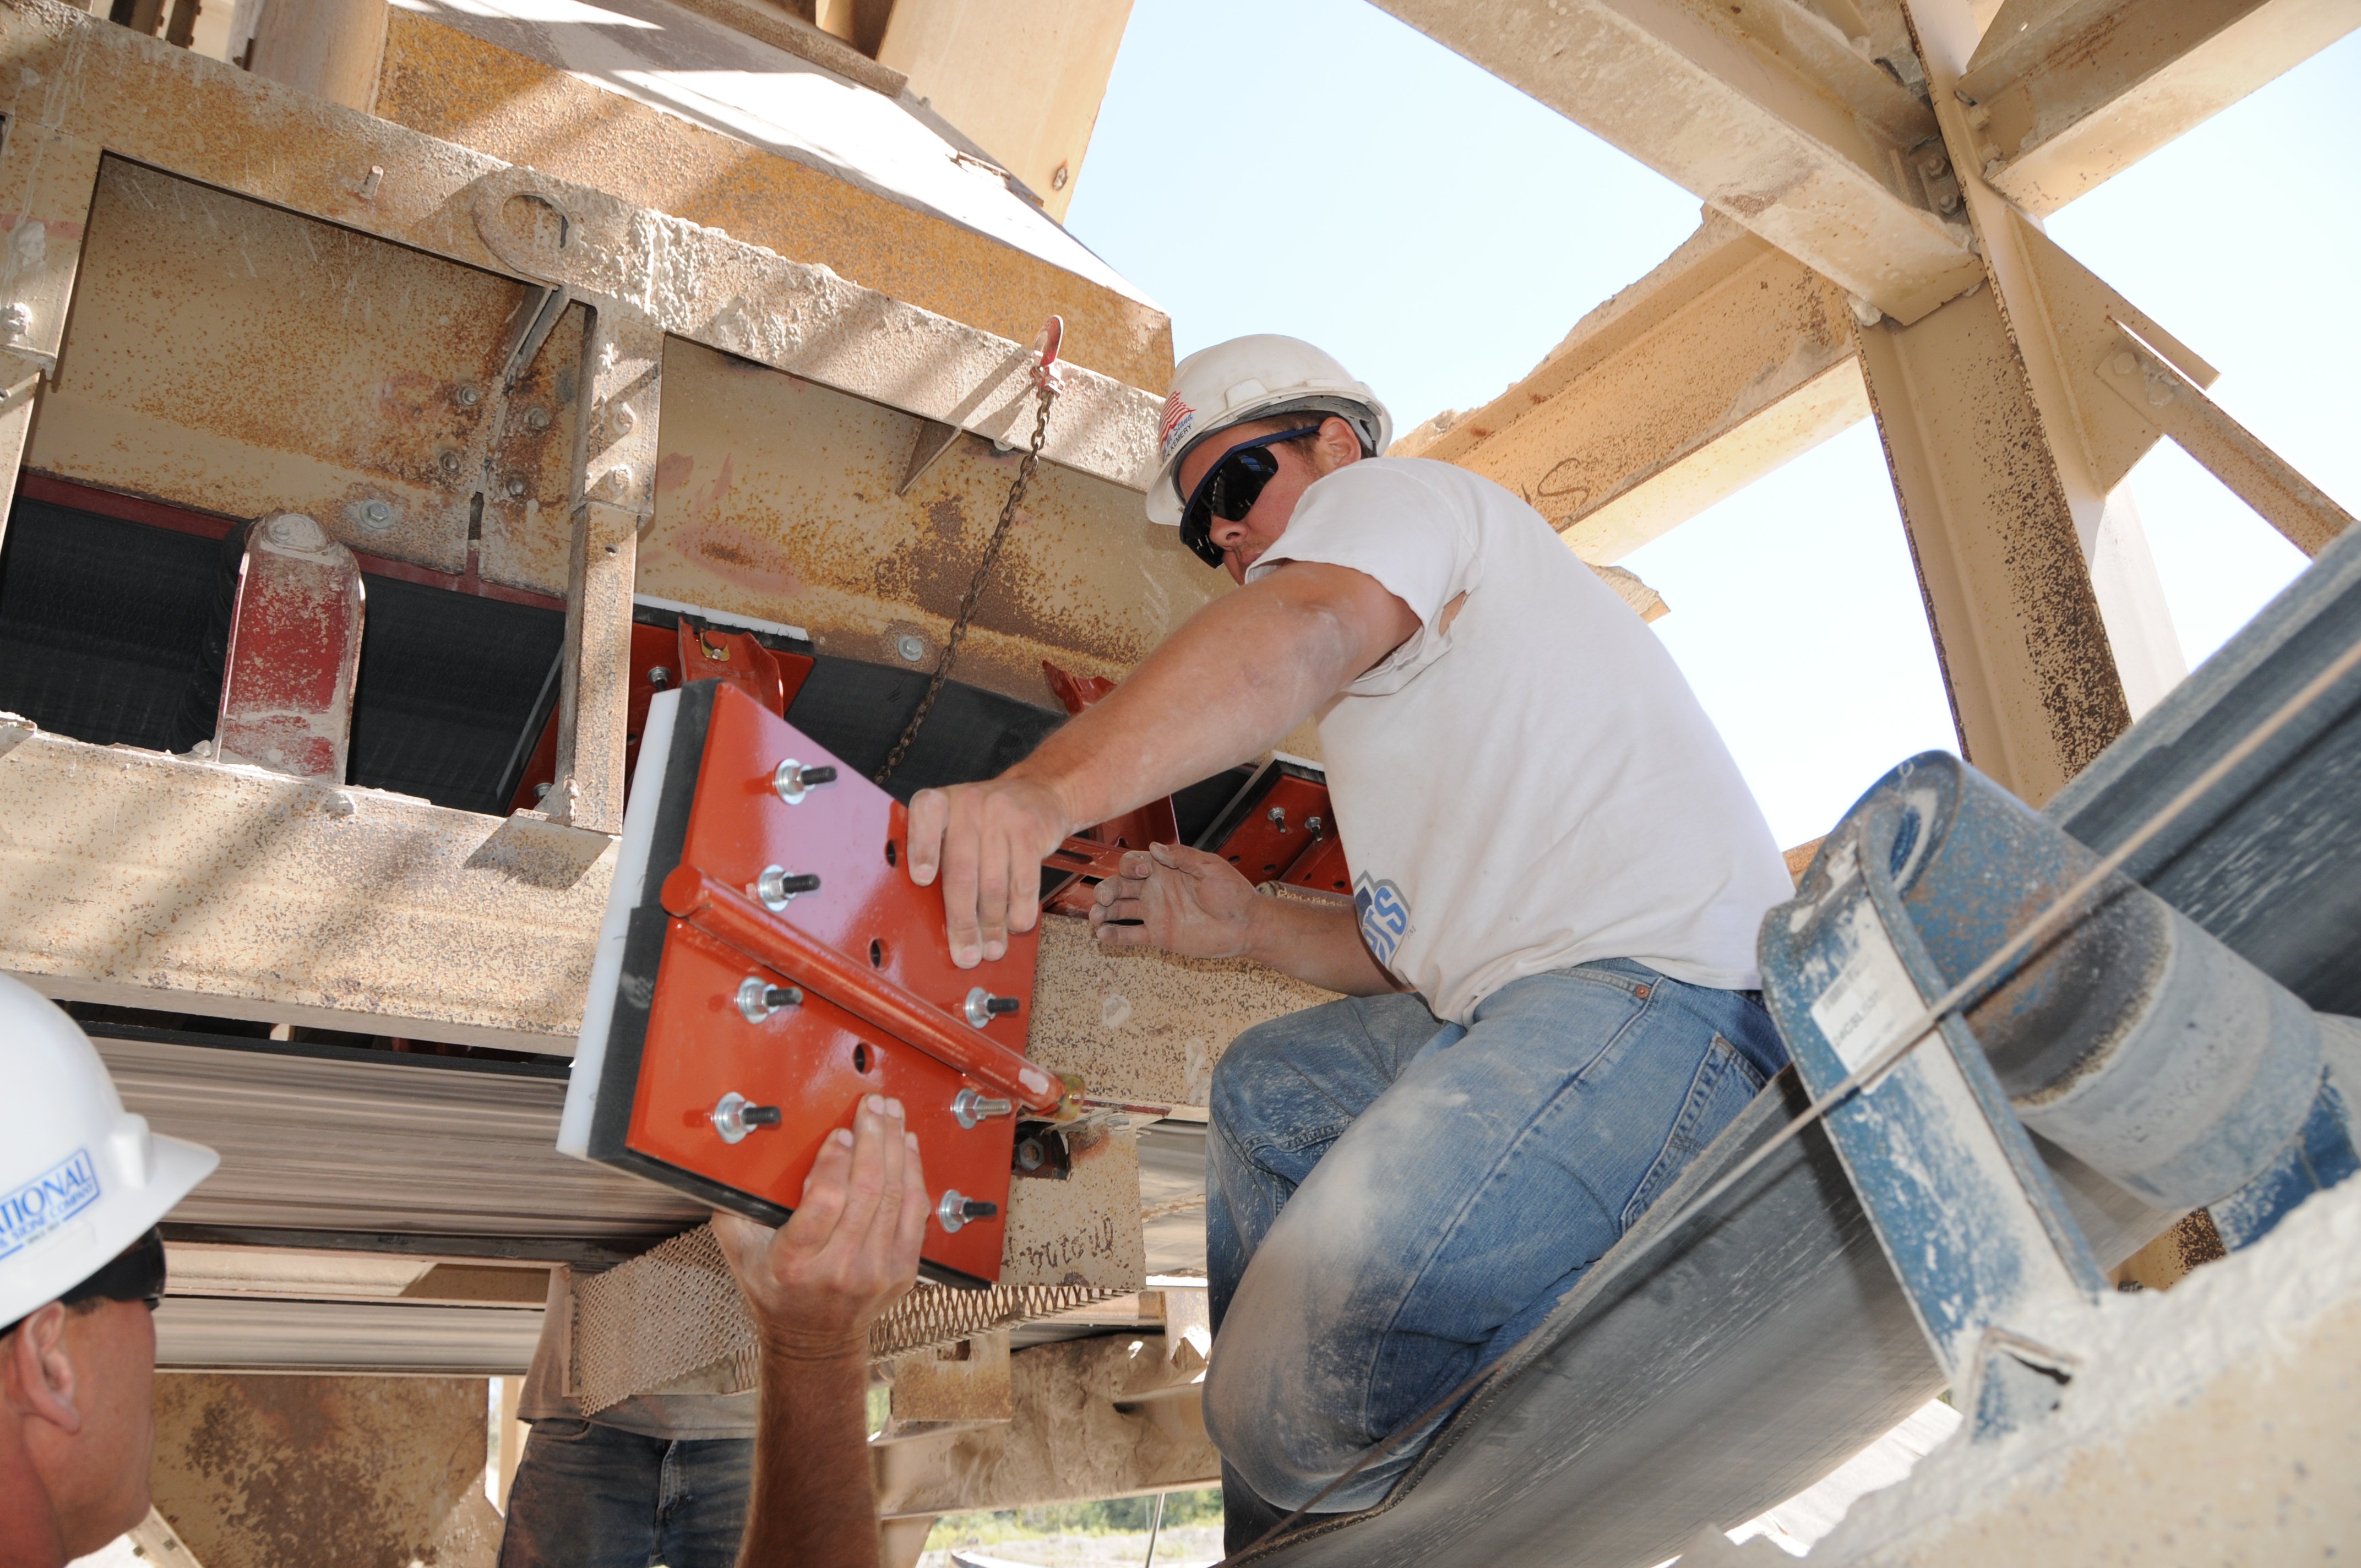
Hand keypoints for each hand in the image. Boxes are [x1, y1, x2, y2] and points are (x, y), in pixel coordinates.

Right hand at [712, 1095, 928, 1360]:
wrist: (814, 1340)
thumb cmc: (775, 1290)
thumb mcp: (741, 1252)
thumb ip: (737, 1207)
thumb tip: (736, 1159)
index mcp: (795, 1263)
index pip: (825, 1203)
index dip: (836, 1161)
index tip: (839, 1132)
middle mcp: (839, 1269)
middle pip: (867, 1191)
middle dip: (873, 1138)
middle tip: (872, 1106)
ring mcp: (876, 1272)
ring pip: (896, 1196)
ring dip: (895, 1147)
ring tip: (892, 1115)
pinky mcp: (902, 1271)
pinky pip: (914, 1212)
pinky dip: (913, 1174)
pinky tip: (907, 1147)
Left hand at [905, 776, 1069, 967]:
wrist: (1039, 792)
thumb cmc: (985, 822)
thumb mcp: (956, 823)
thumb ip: (939, 855)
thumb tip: (930, 918)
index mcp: (940, 803)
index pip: (924, 817)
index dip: (922, 849)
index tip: (922, 880)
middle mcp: (969, 804)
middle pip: (962, 870)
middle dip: (962, 921)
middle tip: (965, 954)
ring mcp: (1002, 816)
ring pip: (994, 883)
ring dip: (992, 925)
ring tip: (991, 949)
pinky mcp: (1030, 831)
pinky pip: (1024, 881)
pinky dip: (1019, 910)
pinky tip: (1015, 926)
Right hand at [1088, 842, 1261, 959]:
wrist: (1245, 924)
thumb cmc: (1232, 892)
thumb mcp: (1210, 867)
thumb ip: (1182, 857)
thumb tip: (1154, 846)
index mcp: (1165, 869)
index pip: (1134, 863)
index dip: (1131, 866)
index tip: (1143, 873)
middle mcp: (1155, 889)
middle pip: (1120, 886)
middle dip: (1107, 889)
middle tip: (1103, 897)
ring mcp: (1155, 913)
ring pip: (1120, 910)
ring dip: (1104, 912)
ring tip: (1095, 917)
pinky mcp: (1159, 935)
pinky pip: (1131, 935)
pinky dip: (1115, 936)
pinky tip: (1102, 935)